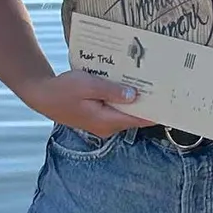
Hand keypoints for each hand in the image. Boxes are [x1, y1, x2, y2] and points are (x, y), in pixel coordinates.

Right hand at [27, 70, 153, 138]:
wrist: (42, 94)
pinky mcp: (96, 117)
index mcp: (106, 121)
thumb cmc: (63, 89)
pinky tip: (127, 87)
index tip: (170, 104)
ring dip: (135, 101)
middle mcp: (106, 126)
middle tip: (163, 88)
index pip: (138, 120)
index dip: (156, 113)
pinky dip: (123, 100)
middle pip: (134, 117)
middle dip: (148, 104)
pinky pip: (115, 110)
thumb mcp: (88, 86)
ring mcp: (101, 123)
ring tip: (150, 85)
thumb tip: (134, 96)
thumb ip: (111, 91)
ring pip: (124, 113)